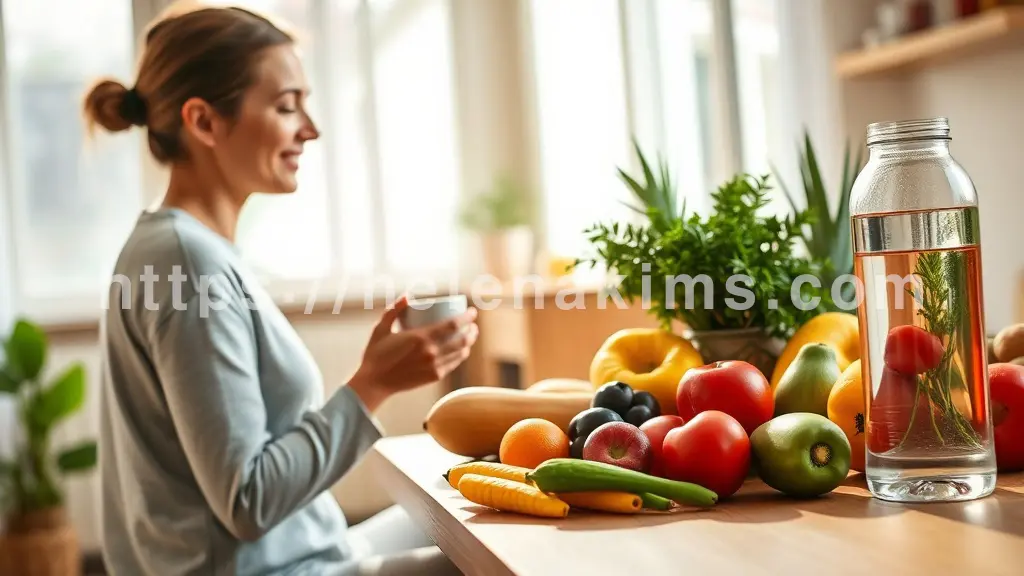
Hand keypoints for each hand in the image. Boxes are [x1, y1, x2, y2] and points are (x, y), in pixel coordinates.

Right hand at [348, 296, 478, 411]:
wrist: (374, 382)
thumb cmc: (376, 353)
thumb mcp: (381, 328)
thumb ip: (393, 310)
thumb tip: (407, 296)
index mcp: (421, 337)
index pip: (453, 324)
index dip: (467, 316)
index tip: (472, 311)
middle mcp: (432, 352)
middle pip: (462, 339)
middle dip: (472, 329)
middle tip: (472, 323)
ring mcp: (434, 366)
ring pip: (461, 352)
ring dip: (469, 342)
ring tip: (470, 335)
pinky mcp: (434, 377)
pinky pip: (454, 364)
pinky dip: (460, 355)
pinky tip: (461, 350)